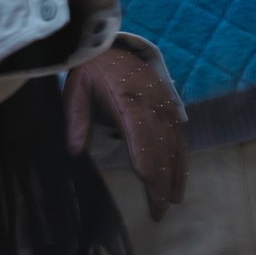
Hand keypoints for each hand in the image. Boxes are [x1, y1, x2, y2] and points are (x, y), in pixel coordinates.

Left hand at [65, 45, 187, 221]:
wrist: (112, 44)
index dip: (147, 159)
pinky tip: (179, 177)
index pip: (141, 133)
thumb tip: (74, 152)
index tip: (150, 184)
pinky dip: (181, 158)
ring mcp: (165, 105)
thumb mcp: (76, 88)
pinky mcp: (169, 106)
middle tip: (160, 210)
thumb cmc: (91, 69)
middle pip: (162, 146)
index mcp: (129, 99)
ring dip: (176, 173)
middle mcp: (153, 104)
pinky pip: (179, 136)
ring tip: (174, 201)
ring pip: (176, 143)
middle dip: (163, 179)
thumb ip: (75, 118)